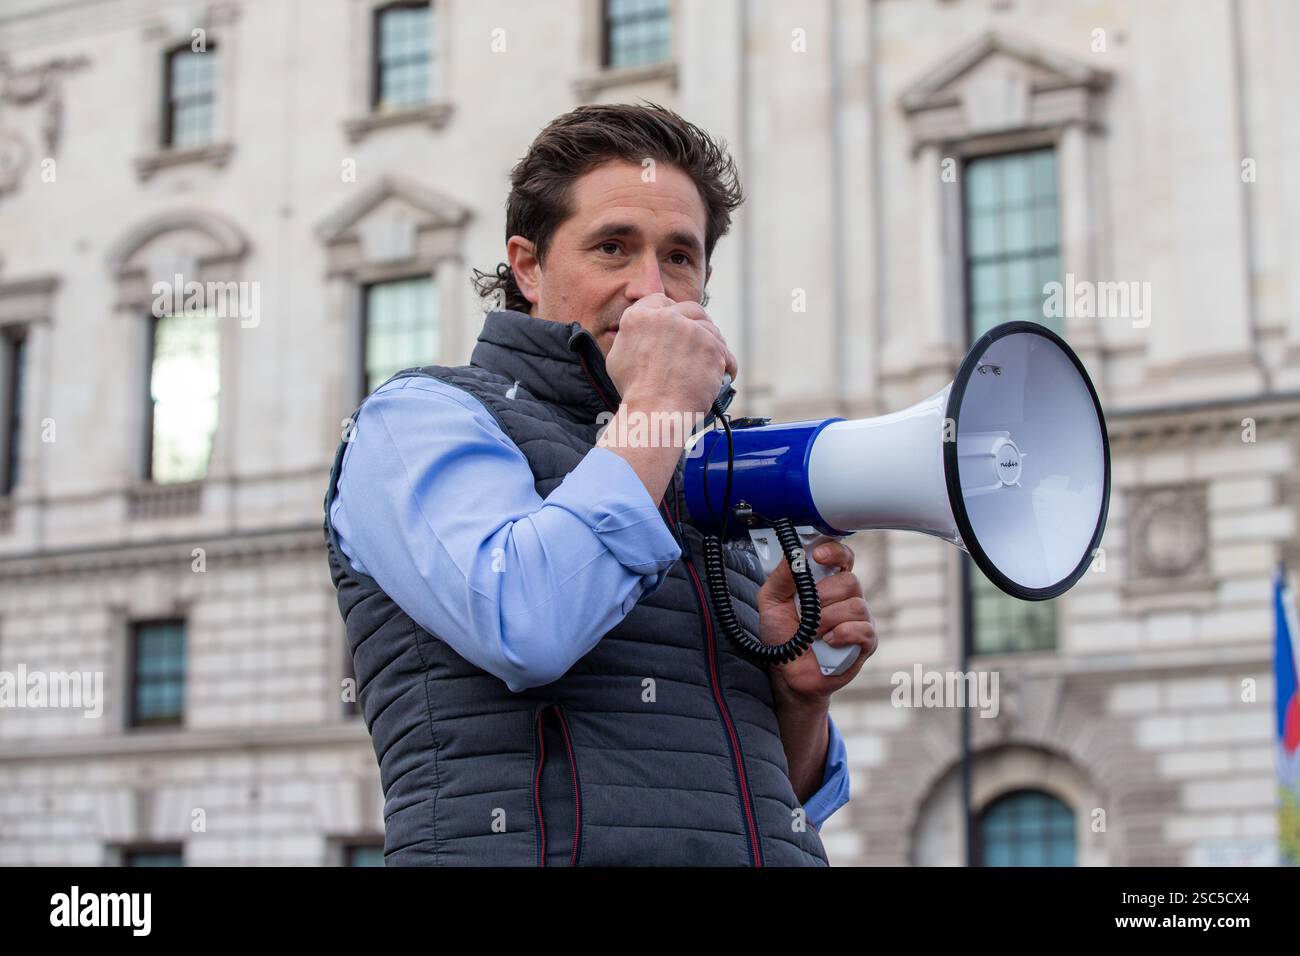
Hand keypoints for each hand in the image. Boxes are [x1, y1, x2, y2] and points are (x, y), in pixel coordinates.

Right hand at [604, 293, 738, 416]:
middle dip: (697, 323)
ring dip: (713, 344)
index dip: (670, 312)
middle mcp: (665, 317)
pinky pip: (725, 352)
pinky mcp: (711, 346)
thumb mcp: (618, 357)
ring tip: (712, 362)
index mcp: (638, 317)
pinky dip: (727, 364)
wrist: (655, 412)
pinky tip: (725, 374)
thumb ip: (630, 337)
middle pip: (690, 310)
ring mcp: (690, 330)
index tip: (677, 323)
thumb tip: (640, 334)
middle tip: (699, 341)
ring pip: (710, 329)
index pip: (659, 300)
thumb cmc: (635, 392)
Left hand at [757, 539, 876, 707]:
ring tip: (813, 633)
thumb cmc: (783, 635)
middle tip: (806, 612)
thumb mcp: (771, 601)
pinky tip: (828, 642)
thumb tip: (794, 553)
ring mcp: (860, 619)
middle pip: (850, 581)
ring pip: (856, 606)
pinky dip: (842, 634)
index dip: (835, 552)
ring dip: (827, 620)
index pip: (842, 557)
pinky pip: (863, 630)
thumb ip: (782, 576)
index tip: (818, 556)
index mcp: (827, 582)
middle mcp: (848, 597)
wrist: (787, 672)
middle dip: (823, 596)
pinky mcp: (867, 642)